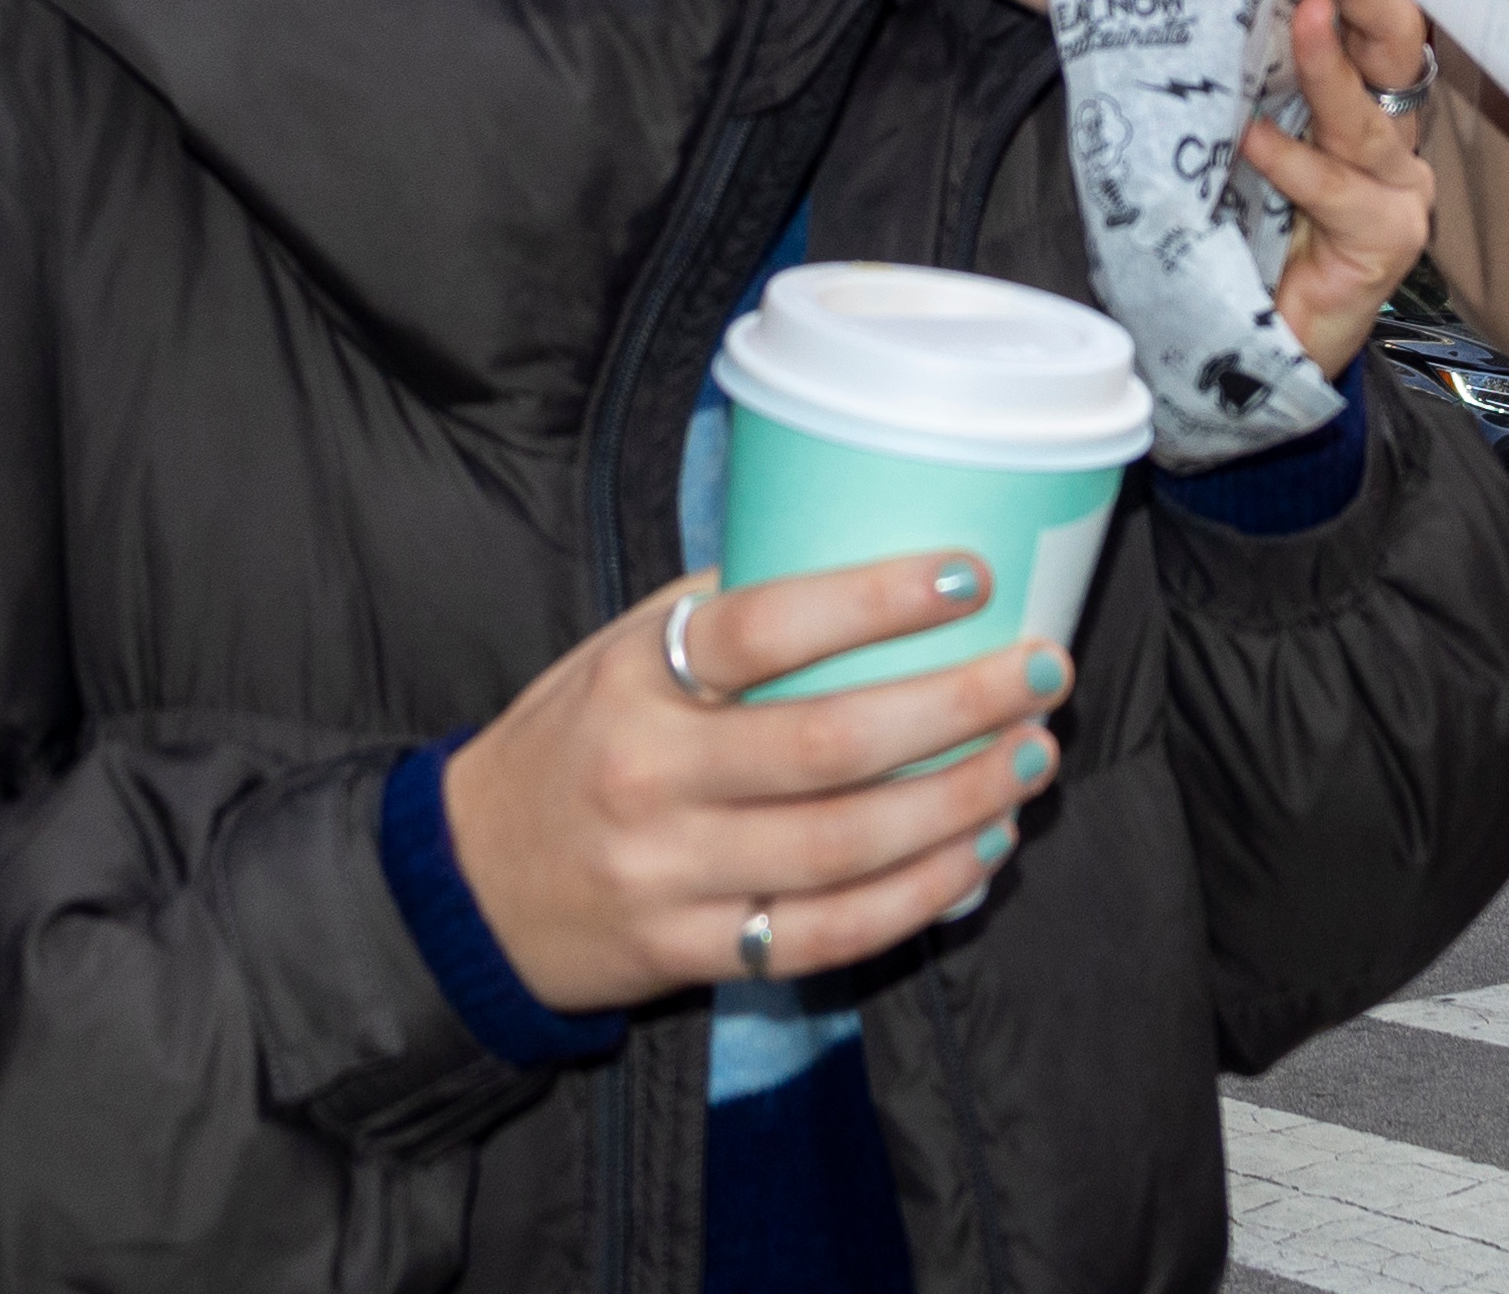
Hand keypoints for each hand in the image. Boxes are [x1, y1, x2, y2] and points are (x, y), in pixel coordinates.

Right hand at [444, 556, 1070, 1013]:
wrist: (464, 888)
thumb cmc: (575, 741)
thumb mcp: (621, 653)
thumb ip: (727, 612)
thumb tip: (872, 555)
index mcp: (635, 681)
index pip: (764, 630)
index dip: (875, 601)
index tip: (970, 578)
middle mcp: (650, 779)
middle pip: (830, 745)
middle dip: (960, 707)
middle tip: (1044, 672)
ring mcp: (669, 876)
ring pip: (846, 848)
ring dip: (961, 803)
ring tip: (1033, 759)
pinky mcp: (691, 953)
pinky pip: (828, 933)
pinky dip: (920, 895)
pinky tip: (981, 851)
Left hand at [1242, 0, 1435, 374]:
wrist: (1260, 342)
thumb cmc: (1247, 234)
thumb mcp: (1240, 132)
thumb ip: (1241, 76)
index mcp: (1360, 99)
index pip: (1372, 16)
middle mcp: (1390, 136)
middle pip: (1395, 47)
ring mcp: (1397, 190)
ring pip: (1367, 118)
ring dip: (1330, 65)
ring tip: (1301, 17)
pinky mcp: (1388, 241)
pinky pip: (1342, 193)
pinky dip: (1296, 163)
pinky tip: (1255, 141)